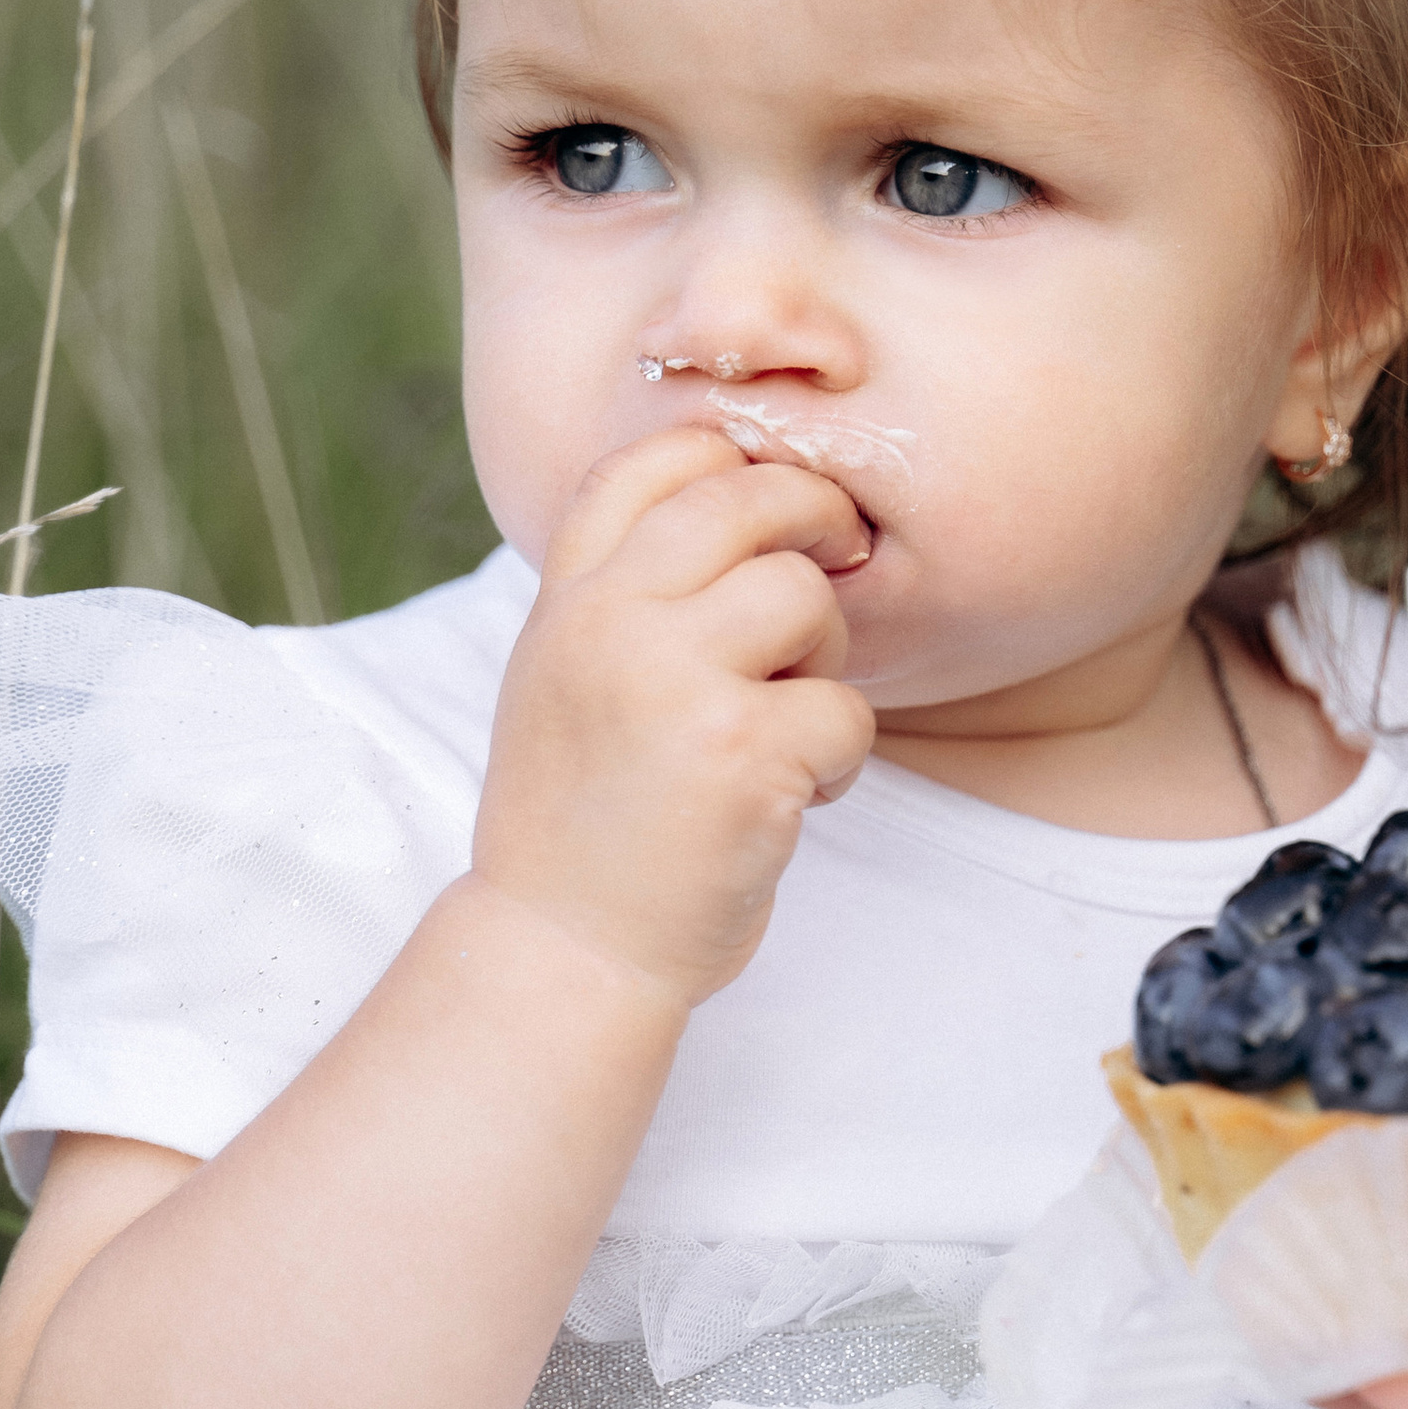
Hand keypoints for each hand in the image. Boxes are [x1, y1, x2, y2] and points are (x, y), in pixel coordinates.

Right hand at [474, 429, 874, 1005]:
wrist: (567, 949)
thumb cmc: (584, 819)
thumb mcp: (562, 679)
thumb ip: (621, 593)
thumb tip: (738, 493)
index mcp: (566, 601)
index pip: (648, 463)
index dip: (728, 459)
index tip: (768, 506)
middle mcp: (610, 626)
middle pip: (748, 501)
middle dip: (816, 523)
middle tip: (839, 559)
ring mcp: (675, 688)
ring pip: (808, 599)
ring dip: (826, 660)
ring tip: (787, 724)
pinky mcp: (742, 760)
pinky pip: (845, 711)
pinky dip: (840, 761)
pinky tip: (795, 796)